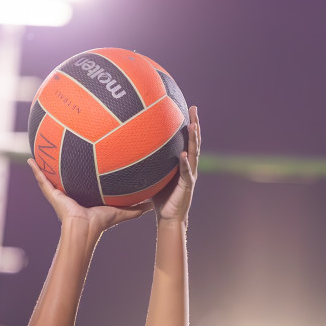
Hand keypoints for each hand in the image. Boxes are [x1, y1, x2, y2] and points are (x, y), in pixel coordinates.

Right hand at [27, 159, 151, 234]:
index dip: (84, 169)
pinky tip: (30, 159)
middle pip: (65, 173)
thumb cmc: (100, 223)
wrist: (84, 229)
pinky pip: (42, 179)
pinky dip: (35, 170)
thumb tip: (151, 204)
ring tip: (41, 147)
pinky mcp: (51, 193)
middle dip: (63, 162)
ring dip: (45, 163)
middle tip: (62, 144)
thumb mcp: (119, 211)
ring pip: (50, 174)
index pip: (83, 178)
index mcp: (83, 194)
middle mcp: (70, 191)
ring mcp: (59, 191)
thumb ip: (135, 208)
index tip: (86, 154)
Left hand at [154, 106, 200, 223]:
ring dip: (194, 139)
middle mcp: (189, 166)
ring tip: (193, 125)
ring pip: (193, 153)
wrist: (169, 217)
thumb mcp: (153, 176)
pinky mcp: (187, 185)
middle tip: (193, 108)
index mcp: (182, 162)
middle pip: (194, 141)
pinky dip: (184, 163)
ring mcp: (190, 175)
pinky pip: (186, 172)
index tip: (187, 108)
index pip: (186, 139)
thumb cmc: (160, 197)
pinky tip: (182, 154)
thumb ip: (148, 163)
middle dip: (195, 124)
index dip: (188, 124)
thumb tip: (130, 149)